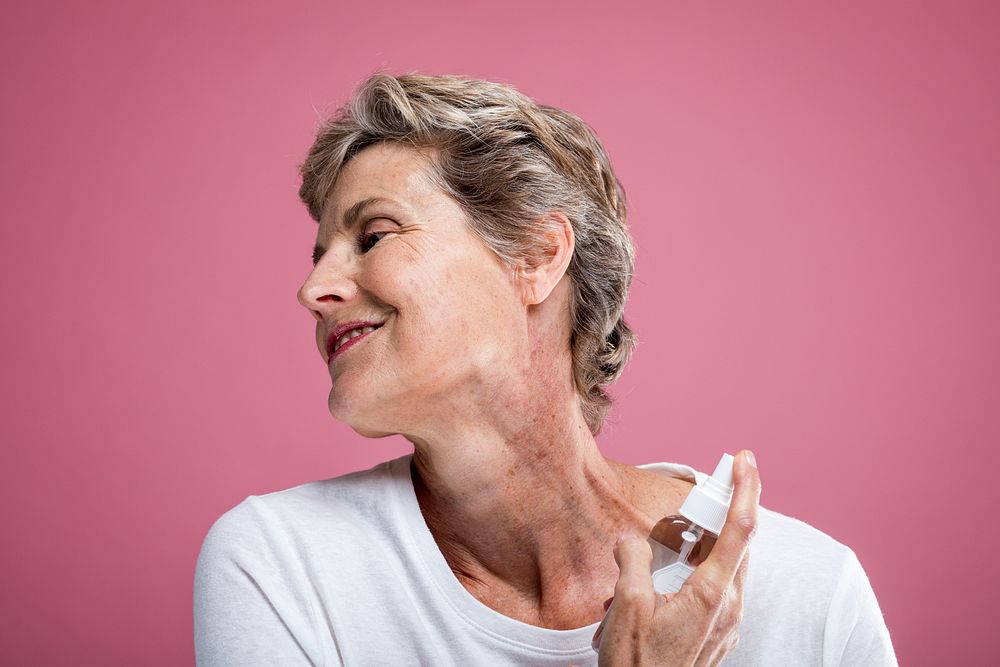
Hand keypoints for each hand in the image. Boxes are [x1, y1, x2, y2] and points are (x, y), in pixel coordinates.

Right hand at [592, 450, 760, 665]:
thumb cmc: (638, 665)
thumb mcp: (626, 605)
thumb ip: (633, 559)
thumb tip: (632, 541)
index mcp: (712, 594)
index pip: (739, 529)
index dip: (746, 489)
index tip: (745, 459)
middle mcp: (728, 608)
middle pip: (736, 545)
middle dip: (721, 514)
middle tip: (699, 495)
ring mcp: (726, 625)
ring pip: (725, 568)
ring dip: (704, 547)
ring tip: (671, 542)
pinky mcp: (717, 636)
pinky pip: (716, 590)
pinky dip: (698, 572)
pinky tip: (666, 579)